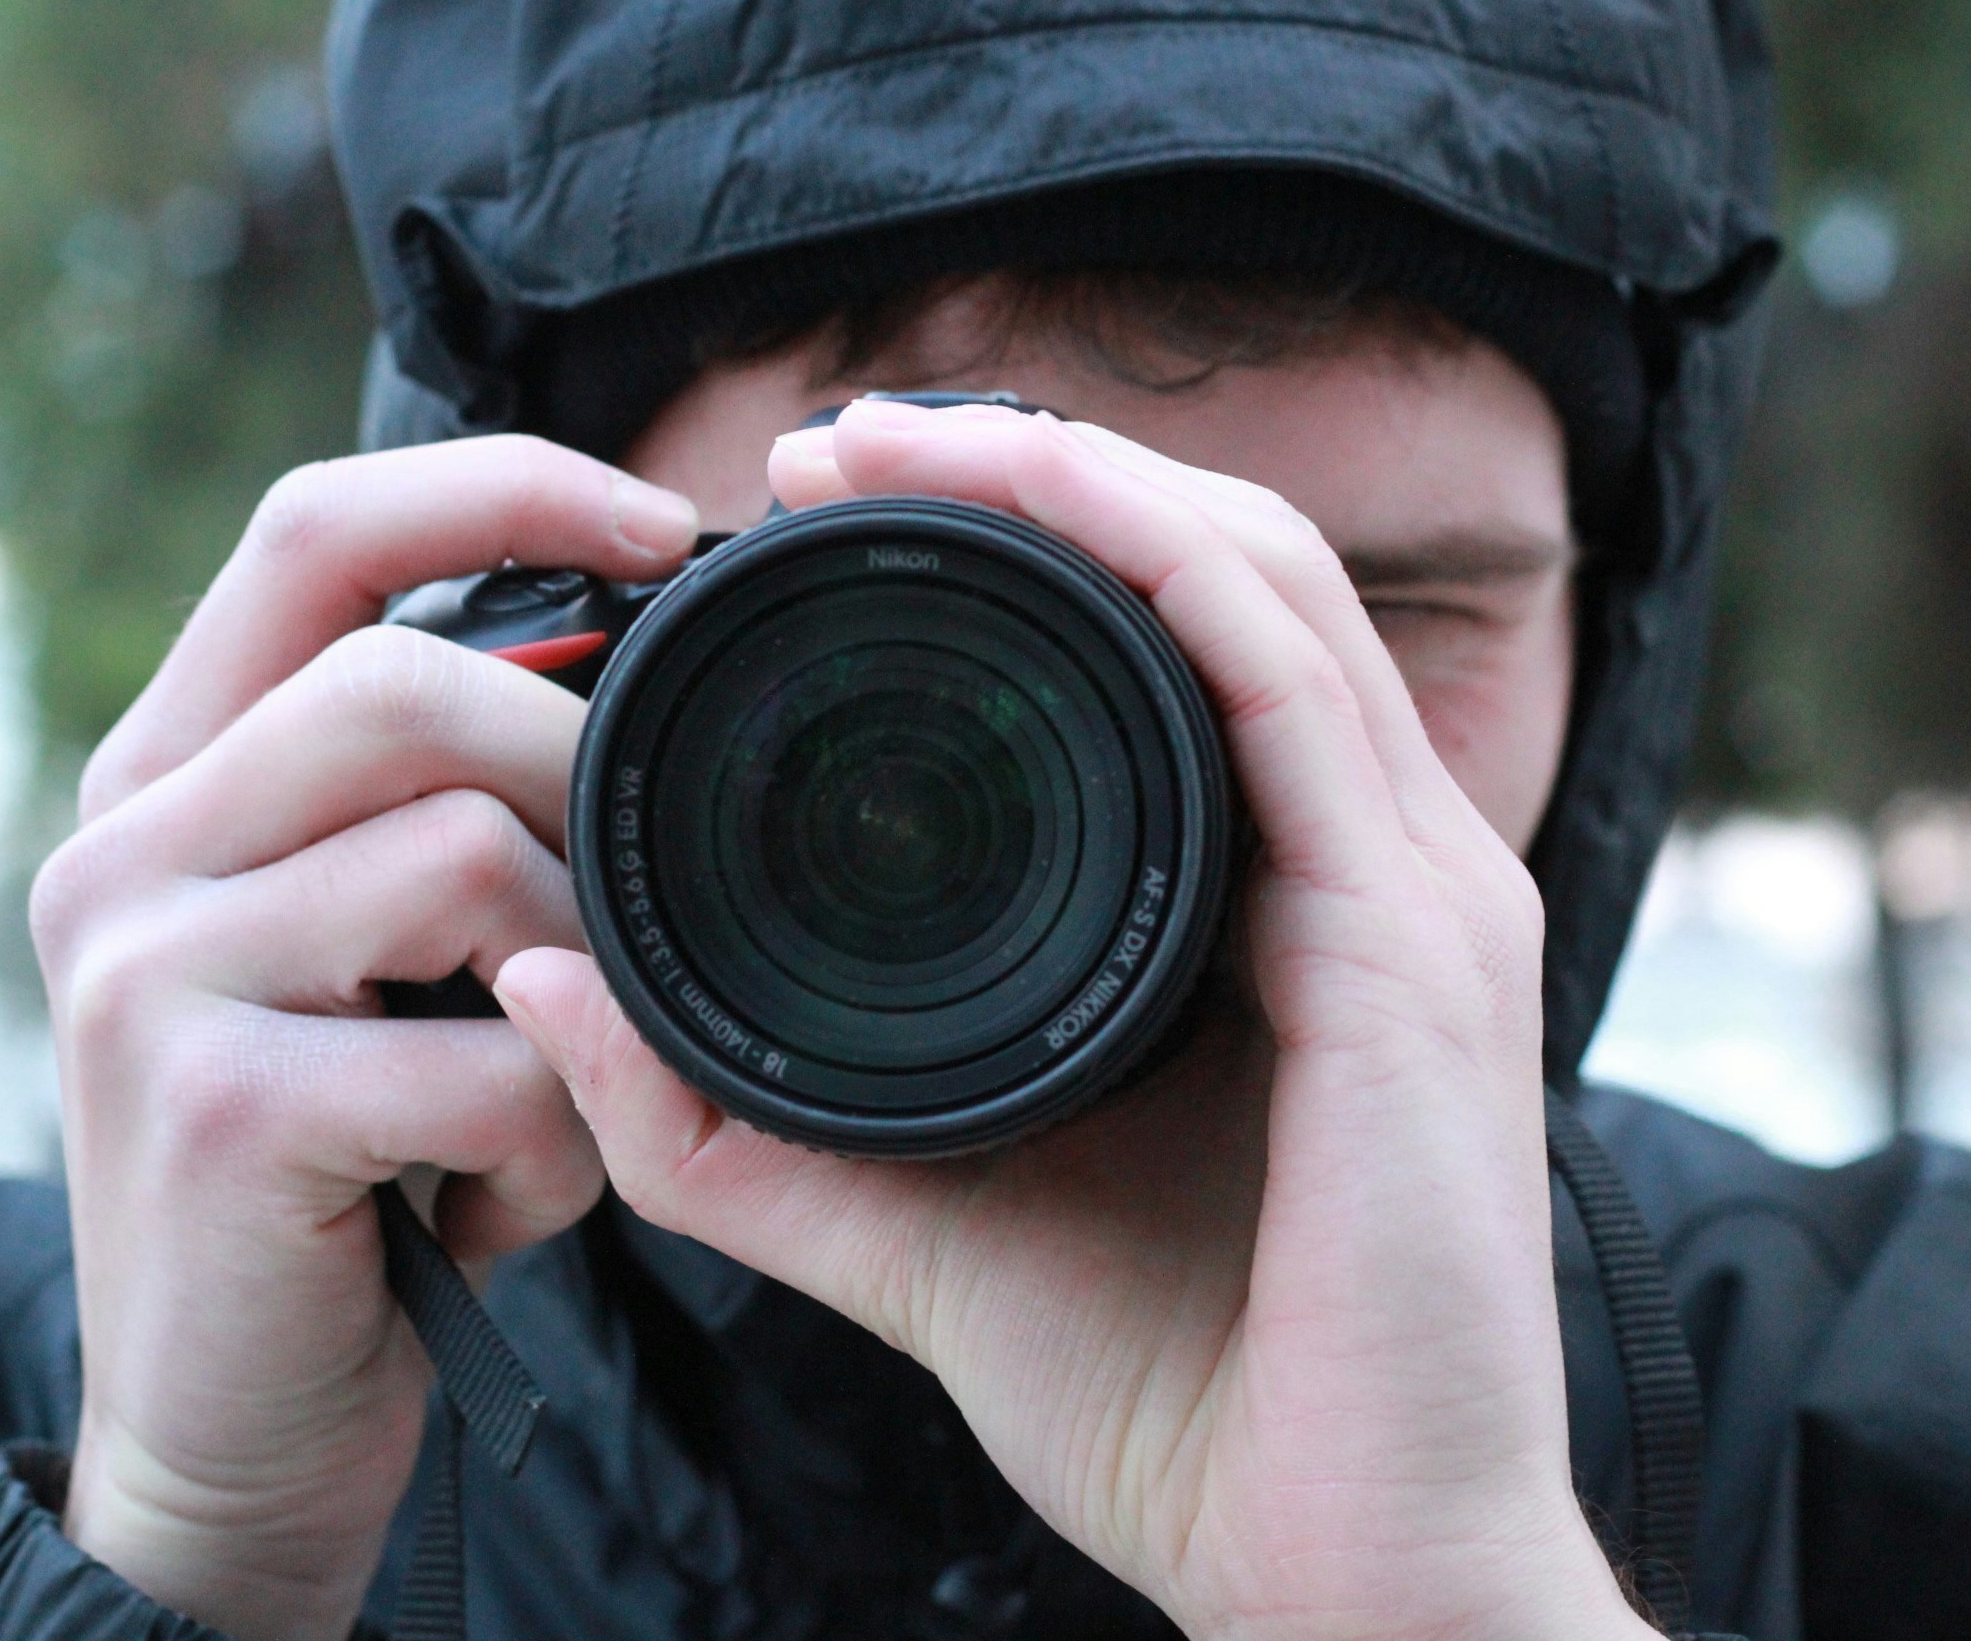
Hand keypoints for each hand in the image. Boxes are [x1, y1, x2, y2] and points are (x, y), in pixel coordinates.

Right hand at [30, 439, 698, 1640]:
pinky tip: (501, 1205)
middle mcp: (127, 848)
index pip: (316, 534)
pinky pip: (494, 1052)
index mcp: (171, 777)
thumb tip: (628, 671)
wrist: (230, 1427)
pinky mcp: (212, 1109)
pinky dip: (558, 1139)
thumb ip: (434, 813)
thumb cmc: (349, 1169)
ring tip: (541, 1098)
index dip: (501, 488)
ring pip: (466, 853)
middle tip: (617, 923)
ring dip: (576, 988)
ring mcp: (145, 972)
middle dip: (574, 783)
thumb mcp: (366, 963)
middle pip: (407, 681)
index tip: (666, 526)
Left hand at [499, 401, 1655, 1640]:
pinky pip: (1295, 688)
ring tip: (897, 442)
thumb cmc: (1177, 1400)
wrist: (1345, 1570)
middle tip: (838, 445)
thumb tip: (550, 994)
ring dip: (1085, 480)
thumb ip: (740, 1123)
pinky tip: (1043, 504)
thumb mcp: (919, 1220)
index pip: (1178, 651)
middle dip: (1036, 474)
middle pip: (1227, 572)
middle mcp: (1375, 870)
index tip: (827, 517)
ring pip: (1269, 585)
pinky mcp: (1420, 954)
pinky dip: (1170, 563)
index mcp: (1289, 912)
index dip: (1024, 549)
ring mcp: (1419, 897)